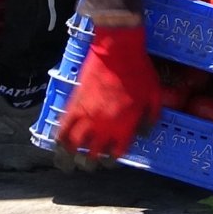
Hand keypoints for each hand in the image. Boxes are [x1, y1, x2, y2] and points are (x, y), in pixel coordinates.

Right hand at [56, 24, 160, 160]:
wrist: (118, 50)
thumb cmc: (140, 70)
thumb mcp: (154, 94)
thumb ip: (151, 117)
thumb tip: (145, 135)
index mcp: (125, 125)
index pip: (116, 153)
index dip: (112, 159)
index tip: (111, 158)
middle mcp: (104, 125)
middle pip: (93, 155)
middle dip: (91, 162)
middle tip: (90, 163)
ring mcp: (87, 116)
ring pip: (73, 146)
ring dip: (71, 157)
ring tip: (70, 162)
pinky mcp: (74, 105)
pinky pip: (62, 127)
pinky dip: (58, 139)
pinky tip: (58, 145)